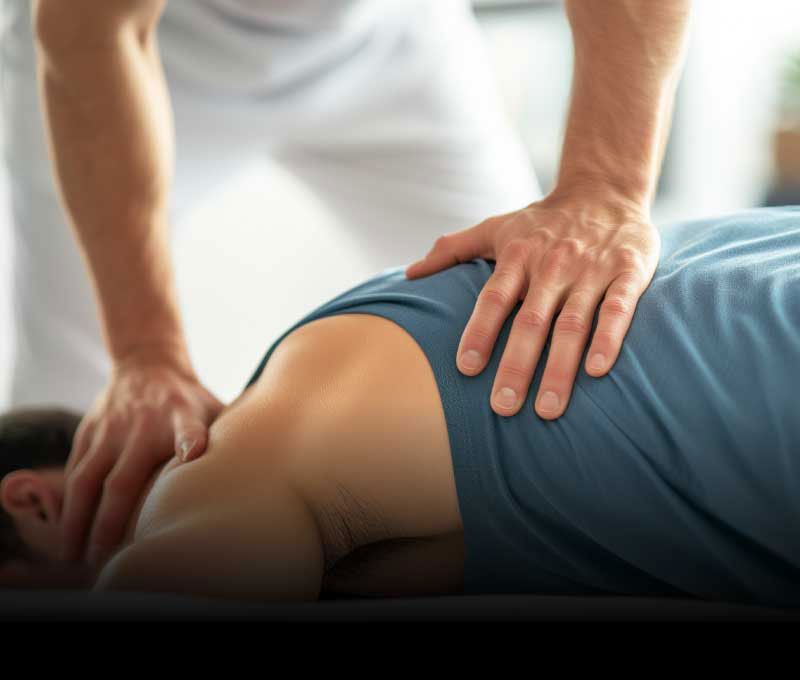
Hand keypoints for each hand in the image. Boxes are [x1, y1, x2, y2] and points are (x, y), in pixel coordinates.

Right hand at [60, 350, 223, 567]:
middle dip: (112, 519)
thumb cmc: (190, 400)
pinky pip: (75, 471)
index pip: (189, 430)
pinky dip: (69, 502)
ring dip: (78, 519)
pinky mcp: (87, 431)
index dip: (189, 442)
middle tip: (108, 556)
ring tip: (74, 555)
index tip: (191, 455)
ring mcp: (110, 429)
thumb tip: (269, 469)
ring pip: (86, 479)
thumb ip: (231, 437)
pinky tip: (69, 531)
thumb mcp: (213, 408)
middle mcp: (141, 425)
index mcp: (182, 416)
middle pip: (123, 477)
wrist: (147, 362)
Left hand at [405, 190, 660, 418]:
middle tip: (502, 407)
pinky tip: (597, 371)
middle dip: (515, 366)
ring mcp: (590, 270)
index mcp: (517, 256)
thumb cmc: (542, 221)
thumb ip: (452, 249)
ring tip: (547, 409)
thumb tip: (409, 275)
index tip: (465, 369)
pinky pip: (618, 309)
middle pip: (531, 321)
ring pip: (572, 324)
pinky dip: (608, 338)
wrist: (603, 190)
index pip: (493, 298)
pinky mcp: (628, 271)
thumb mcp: (495, 227)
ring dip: (559, 368)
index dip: (479, 332)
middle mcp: (551, 265)